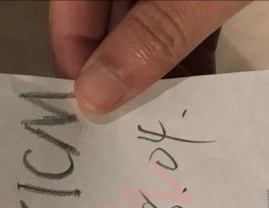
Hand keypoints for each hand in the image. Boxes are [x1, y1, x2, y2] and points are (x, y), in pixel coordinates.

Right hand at [49, 0, 249, 113]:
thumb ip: (154, 34)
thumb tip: (95, 98)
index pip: (70, 18)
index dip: (79, 66)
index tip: (100, 115)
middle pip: (103, 25)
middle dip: (121, 74)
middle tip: (137, 127)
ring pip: (139, 27)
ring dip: (155, 70)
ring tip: (172, 113)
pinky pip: (174, 20)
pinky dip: (184, 52)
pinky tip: (198, 86)